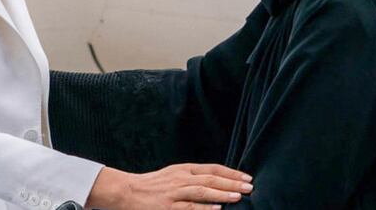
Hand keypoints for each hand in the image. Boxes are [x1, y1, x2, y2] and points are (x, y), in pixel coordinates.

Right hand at [86, 164, 252, 209]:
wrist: (127, 191)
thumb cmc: (152, 185)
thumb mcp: (173, 175)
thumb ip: (192, 178)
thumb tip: (217, 183)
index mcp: (183, 169)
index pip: (212, 169)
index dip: (230, 173)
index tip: (246, 177)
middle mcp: (180, 178)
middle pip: (210, 179)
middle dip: (231, 183)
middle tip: (249, 186)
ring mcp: (174, 193)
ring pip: (202, 191)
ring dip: (221, 194)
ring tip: (238, 196)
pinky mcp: (168, 207)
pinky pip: (189, 207)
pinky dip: (204, 208)